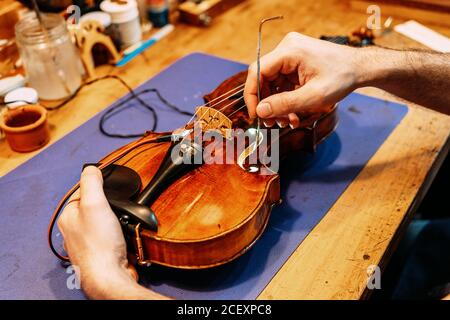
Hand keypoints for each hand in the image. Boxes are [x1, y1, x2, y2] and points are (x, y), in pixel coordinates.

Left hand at [58, 166, 166, 298]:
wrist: (110, 276)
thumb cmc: (99, 243)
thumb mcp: (94, 203)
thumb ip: (91, 182)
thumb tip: (91, 168)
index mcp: (68, 216)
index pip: (83, 192)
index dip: (99, 188)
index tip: (112, 189)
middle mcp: (75, 230)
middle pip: (97, 207)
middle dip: (111, 206)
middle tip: (119, 209)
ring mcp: (89, 242)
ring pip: (107, 222)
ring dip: (119, 220)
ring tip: (123, 223)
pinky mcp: (103, 252)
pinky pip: (114, 236)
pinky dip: (123, 234)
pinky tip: (126, 236)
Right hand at [244, 32, 359, 127]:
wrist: (361, 68)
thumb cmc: (342, 77)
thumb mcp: (313, 96)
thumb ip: (284, 104)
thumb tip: (260, 112)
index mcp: (289, 51)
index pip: (257, 71)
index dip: (252, 94)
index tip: (256, 114)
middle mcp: (287, 48)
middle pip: (264, 78)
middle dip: (268, 103)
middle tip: (271, 123)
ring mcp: (291, 54)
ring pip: (273, 83)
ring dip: (278, 104)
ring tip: (286, 122)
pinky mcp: (296, 62)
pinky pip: (283, 83)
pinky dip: (286, 99)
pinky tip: (293, 114)